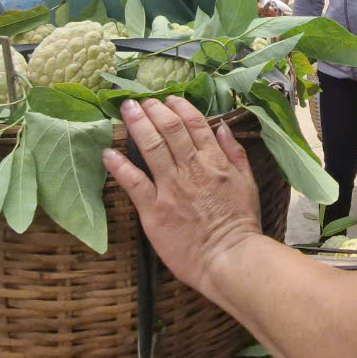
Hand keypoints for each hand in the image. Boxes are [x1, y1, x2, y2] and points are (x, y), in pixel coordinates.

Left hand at [104, 96, 262, 293]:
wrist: (230, 259)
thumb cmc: (241, 224)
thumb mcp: (248, 183)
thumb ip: (235, 153)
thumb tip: (222, 126)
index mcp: (214, 162)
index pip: (194, 124)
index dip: (178, 108)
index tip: (168, 99)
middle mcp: (191, 169)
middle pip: (169, 129)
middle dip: (153, 109)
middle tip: (141, 100)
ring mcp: (171, 188)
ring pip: (151, 147)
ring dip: (137, 125)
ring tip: (126, 110)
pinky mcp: (154, 210)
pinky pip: (133, 182)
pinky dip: (119, 165)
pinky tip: (108, 152)